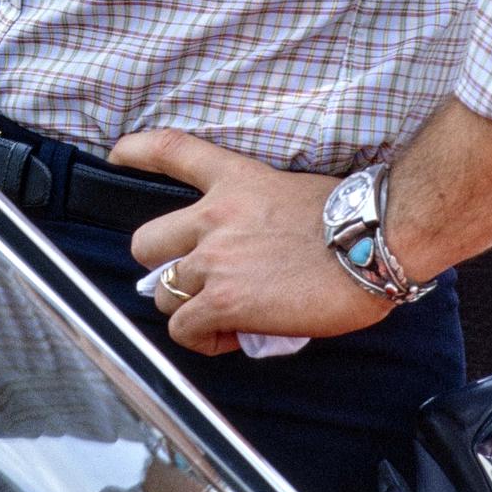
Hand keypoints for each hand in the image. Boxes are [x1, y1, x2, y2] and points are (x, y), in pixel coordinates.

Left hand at [109, 129, 387, 356]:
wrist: (374, 239)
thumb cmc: (352, 220)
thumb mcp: (292, 192)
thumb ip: (255, 214)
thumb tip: (251, 252)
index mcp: (234, 179)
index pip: (171, 151)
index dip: (135, 151)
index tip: (117, 153)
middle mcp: (213, 215)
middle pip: (145, 242)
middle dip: (161, 267)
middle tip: (196, 284)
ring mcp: (214, 258)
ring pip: (162, 294)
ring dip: (186, 309)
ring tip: (225, 318)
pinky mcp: (224, 301)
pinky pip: (186, 330)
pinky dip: (205, 340)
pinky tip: (235, 336)